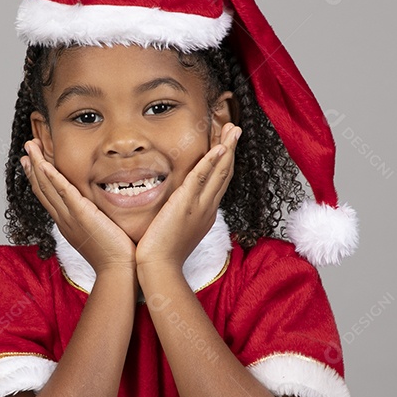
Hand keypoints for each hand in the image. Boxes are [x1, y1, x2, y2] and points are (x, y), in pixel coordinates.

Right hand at [21, 139, 136, 275]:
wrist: (118, 271)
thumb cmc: (116, 256)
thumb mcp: (101, 233)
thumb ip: (98, 219)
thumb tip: (104, 211)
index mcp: (68, 224)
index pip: (50, 197)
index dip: (40, 179)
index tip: (34, 164)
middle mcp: (64, 219)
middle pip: (43, 189)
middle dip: (33, 167)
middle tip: (26, 149)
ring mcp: (70, 217)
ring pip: (48, 187)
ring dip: (37, 165)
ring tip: (30, 147)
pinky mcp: (81, 214)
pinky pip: (62, 192)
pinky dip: (51, 177)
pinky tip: (43, 163)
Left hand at [135, 123, 240, 274]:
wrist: (160, 268)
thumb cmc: (162, 254)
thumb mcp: (176, 230)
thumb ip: (180, 216)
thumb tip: (176, 208)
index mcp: (205, 213)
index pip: (218, 183)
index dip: (224, 162)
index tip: (226, 145)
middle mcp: (207, 208)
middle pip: (224, 173)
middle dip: (231, 149)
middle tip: (236, 128)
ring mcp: (200, 206)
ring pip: (219, 172)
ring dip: (227, 148)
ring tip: (234, 128)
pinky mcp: (186, 204)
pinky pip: (202, 178)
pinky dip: (212, 161)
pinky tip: (220, 147)